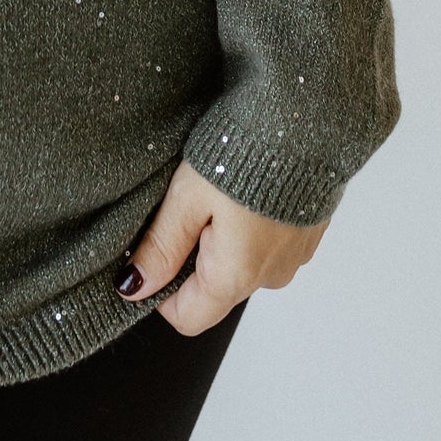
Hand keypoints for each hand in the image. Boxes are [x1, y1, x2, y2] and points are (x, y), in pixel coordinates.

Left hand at [115, 159, 329, 334]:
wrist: (306, 122)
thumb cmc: (244, 155)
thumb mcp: (188, 196)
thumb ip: (161, 246)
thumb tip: (134, 287)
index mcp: (236, 275)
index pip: (188, 318)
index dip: (160, 293)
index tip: (151, 253)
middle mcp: (269, 277)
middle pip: (214, 290)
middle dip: (192, 258)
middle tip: (186, 207)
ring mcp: (292, 258)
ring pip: (241, 265)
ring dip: (223, 240)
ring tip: (217, 192)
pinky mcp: (306, 236)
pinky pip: (266, 245)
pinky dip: (250, 227)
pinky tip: (244, 189)